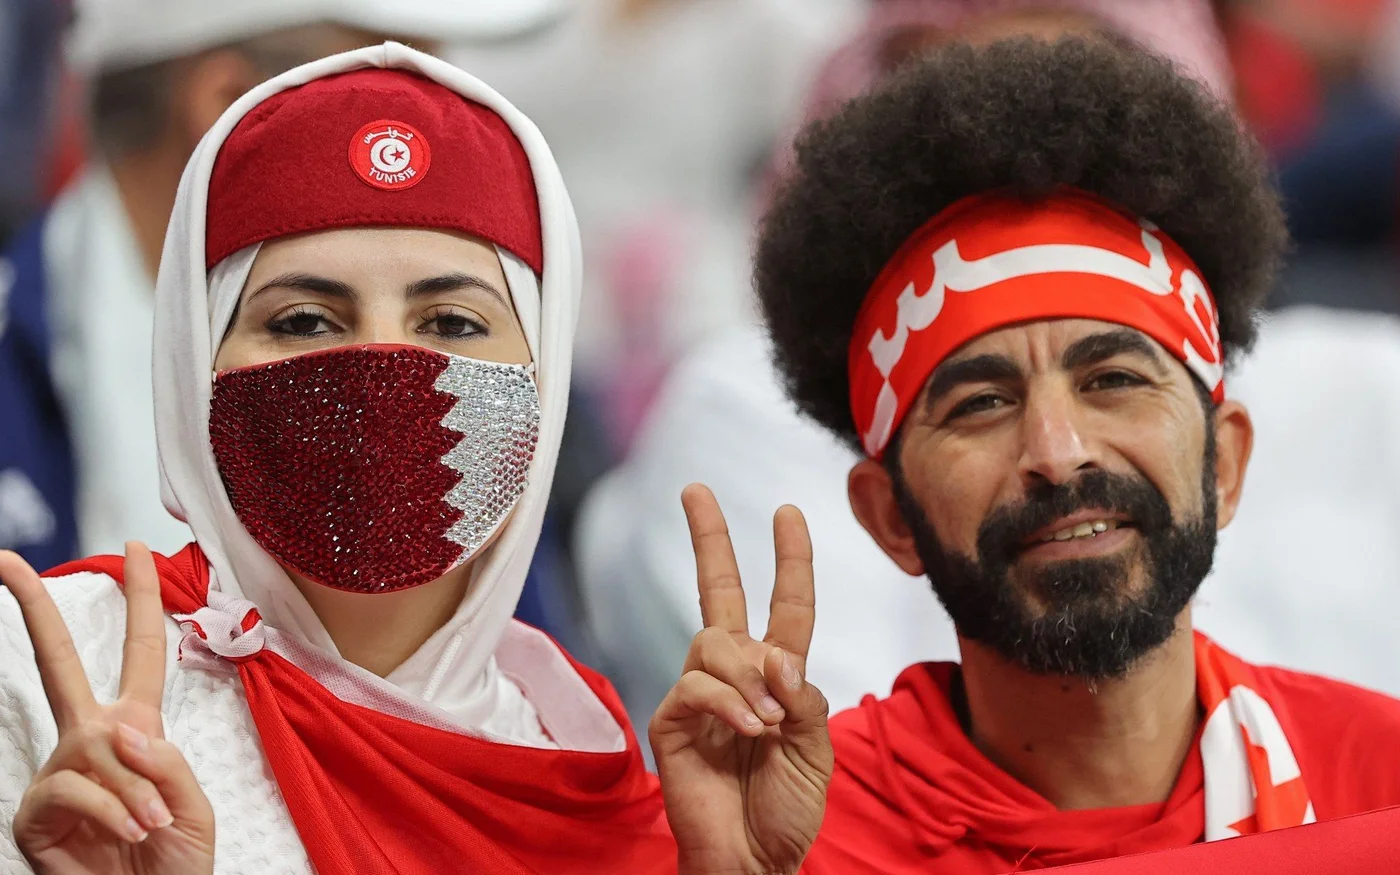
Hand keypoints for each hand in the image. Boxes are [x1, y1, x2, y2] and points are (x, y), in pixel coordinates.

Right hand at [0, 543, 214, 874]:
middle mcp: (92, 740)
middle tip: (5, 561)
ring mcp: (59, 773)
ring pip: (95, 747)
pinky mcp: (35, 810)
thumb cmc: (175, 861)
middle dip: (35, 610)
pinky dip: (111, 809)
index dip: (141, 597)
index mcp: (137, 727)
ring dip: (133, 789)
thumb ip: (165, 760)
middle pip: (59, 662)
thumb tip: (119, 729)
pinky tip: (128, 833)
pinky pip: (75, 788)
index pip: (141, 649)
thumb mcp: (192, 803)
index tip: (134, 545)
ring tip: (151, 827)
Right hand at [650, 484, 831, 874]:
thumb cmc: (786, 809)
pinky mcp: (671, 720)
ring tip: (767, 723)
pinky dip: (729, 702)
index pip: (784, 605)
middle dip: (708, 538)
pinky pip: (696, 683)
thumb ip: (804, 695)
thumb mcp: (817, 746)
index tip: (788, 512)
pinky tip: (749, 730)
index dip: (789, 560)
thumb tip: (775, 655)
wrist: (755, 861)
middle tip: (694, 489)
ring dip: (749, 676)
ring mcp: (699, 694)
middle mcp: (734, 674)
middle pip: (718, 590)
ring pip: (714, 640)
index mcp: (776, 676)